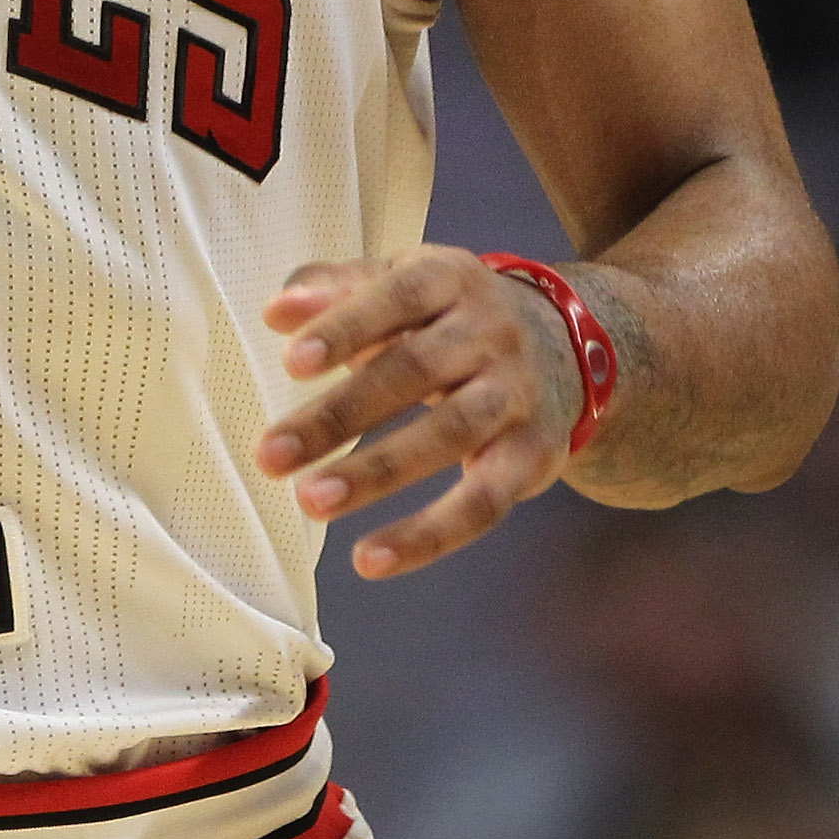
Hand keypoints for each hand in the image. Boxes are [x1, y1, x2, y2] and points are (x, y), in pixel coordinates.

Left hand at [252, 248, 580, 579]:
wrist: (569, 347)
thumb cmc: (450, 316)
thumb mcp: (401, 282)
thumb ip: (336, 290)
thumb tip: (278, 311)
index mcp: (451, 278)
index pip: (398, 297)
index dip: (346, 328)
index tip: (291, 362)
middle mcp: (491, 334)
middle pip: (415, 371)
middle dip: (340, 415)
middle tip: (270, 455)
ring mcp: (516, 396)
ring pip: (450, 436)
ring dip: (376, 473)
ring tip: (310, 502)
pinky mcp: (534, 456)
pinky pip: (484, 503)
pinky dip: (429, 536)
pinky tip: (371, 559)